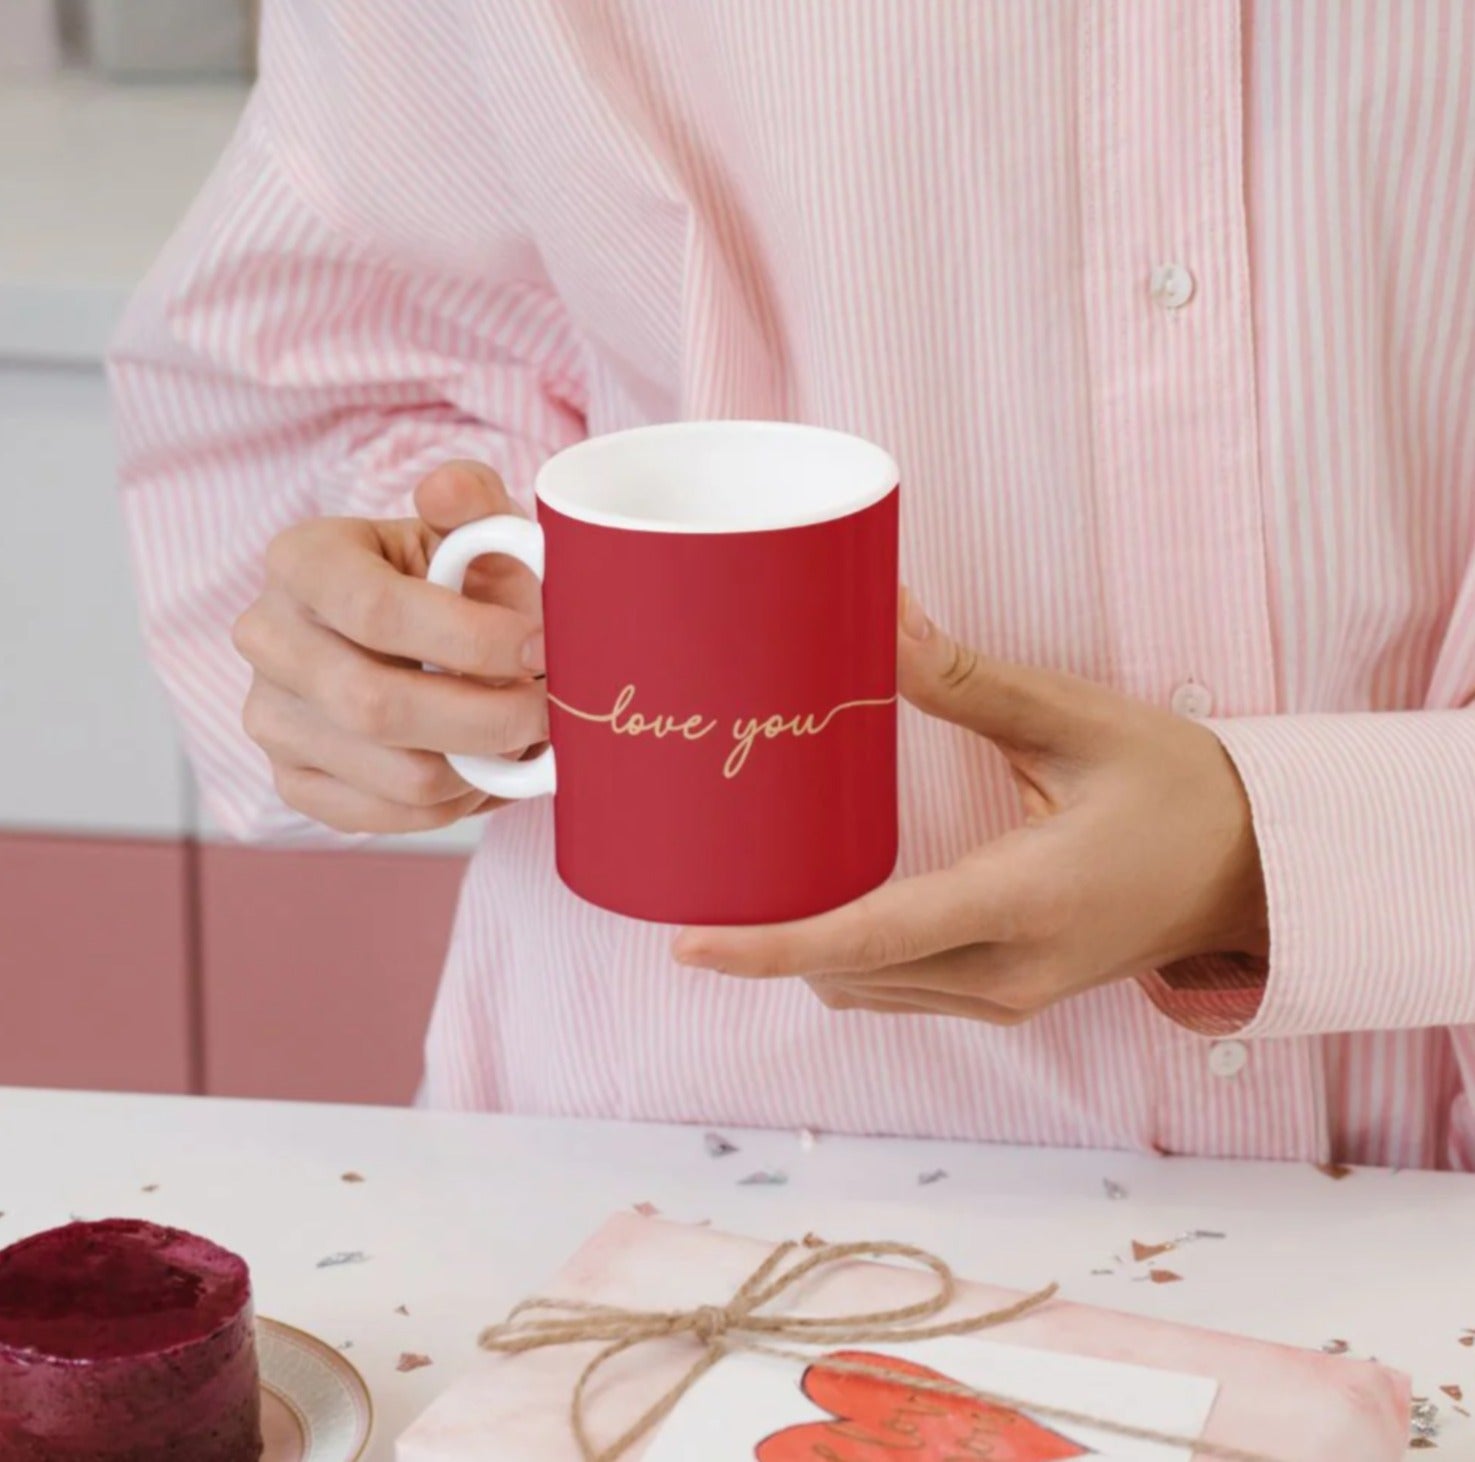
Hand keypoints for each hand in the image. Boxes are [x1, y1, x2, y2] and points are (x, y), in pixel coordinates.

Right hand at [233, 461, 546, 832]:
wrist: (412, 635)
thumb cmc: (451, 578)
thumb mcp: (469, 528)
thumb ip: (472, 500)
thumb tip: (446, 490)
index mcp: (302, 560)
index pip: (377, 611)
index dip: (473, 639)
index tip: (541, 647)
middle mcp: (268, 639)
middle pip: (378, 705)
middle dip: (489, 716)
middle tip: (552, 710)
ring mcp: (270, 718)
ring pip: (397, 775)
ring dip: (484, 765)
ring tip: (525, 735)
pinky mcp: (293, 782)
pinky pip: (390, 819)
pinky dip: (459, 803)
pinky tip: (486, 767)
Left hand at [674, 590, 1267, 1022]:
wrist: (1258, 868)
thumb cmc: (1180, 788)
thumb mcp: (1077, 721)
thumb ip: (967, 680)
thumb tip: (878, 615)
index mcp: (1026, 900)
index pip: (873, 938)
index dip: (773, 946)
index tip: (691, 944)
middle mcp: (1009, 971)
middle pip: (851, 973)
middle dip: (768, 942)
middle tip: (701, 879)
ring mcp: (1009, 998)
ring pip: (870, 991)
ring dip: (804, 953)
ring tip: (744, 890)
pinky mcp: (1008, 996)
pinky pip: (901, 991)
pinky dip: (848, 960)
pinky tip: (822, 908)